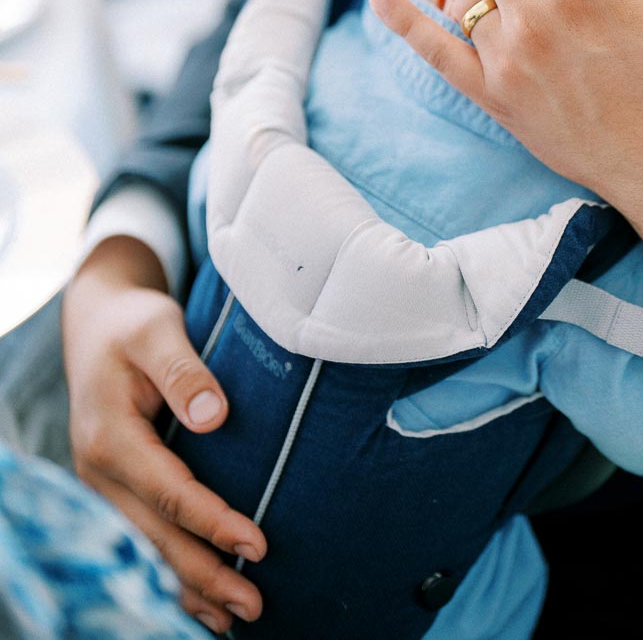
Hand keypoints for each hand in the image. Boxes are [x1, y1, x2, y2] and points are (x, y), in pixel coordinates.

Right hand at [62, 236, 266, 632]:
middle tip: (253, 605)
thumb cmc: (133, 323)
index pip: (168, 492)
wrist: (96, 322)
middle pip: (155, 535)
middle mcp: (97, 469)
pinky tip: (200, 600)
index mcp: (109, 435)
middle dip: (204, 575)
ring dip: (187, 587)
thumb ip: (183, 370)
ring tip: (233, 620)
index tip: (257, 544)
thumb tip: (214, 416)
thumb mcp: (156, 328)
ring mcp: (101, 484)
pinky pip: (141, 537)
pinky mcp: (113, 488)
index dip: (212, 522)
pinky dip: (169, 571)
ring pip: (145, 547)